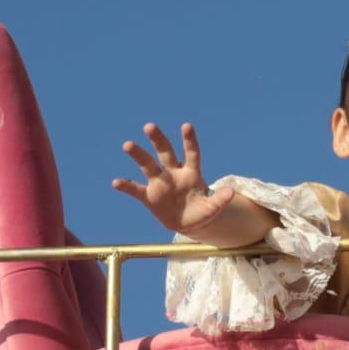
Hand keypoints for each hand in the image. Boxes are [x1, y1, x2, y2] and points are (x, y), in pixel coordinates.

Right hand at [112, 122, 235, 234]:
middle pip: (165, 152)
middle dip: (158, 140)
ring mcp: (159, 183)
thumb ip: (220, 200)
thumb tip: (232, 193)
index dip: (189, 140)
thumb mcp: (213, 208)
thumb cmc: (202, 211)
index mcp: (191, 173)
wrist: (187, 223)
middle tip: (150, 126)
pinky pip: (135, 189)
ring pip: (147, 165)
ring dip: (138, 155)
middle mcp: (173, 173)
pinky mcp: (148, 196)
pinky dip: (126, 186)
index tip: (186, 126)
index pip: (191, 153)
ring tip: (128, 145)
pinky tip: (116, 183)